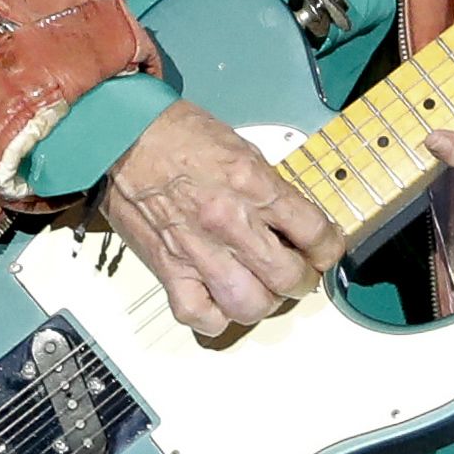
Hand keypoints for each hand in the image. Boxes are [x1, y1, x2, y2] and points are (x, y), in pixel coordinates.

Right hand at [98, 102, 346, 333]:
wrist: (125, 136)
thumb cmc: (178, 136)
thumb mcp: (243, 149)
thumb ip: (270, 189)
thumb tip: (294, 222)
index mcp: (252, 185)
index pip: (313, 232)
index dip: (329, 248)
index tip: (326, 251)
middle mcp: (228, 221)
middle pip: (287, 277)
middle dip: (303, 281)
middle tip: (300, 275)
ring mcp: (197, 250)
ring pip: (249, 305)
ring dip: (266, 303)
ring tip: (265, 290)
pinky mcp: (168, 268)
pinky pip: (199, 315)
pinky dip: (216, 318)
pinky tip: (223, 302)